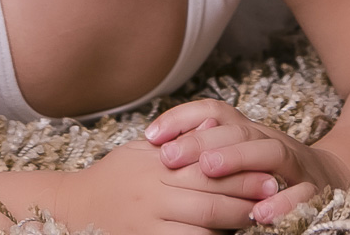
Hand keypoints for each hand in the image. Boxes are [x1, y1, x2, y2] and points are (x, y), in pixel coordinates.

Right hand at [64, 134, 278, 234]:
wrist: (73, 207)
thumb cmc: (113, 177)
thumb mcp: (138, 150)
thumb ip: (174, 140)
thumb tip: (213, 123)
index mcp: (153, 165)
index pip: (205, 166)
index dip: (240, 171)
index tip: (268, 171)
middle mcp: (152, 193)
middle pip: (210, 196)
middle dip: (246, 197)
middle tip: (275, 196)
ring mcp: (148, 222)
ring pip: (204, 226)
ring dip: (236, 225)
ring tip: (261, 221)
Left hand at [145, 100, 349, 224]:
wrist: (336, 180)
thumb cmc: (268, 173)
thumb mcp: (235, 158)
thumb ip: (204, 151)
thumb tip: (156, 148)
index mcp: (247, 130)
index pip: (213, 111)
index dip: (181, 119)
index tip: (150, 136)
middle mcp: (270, 140)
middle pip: (237, 130)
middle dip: (202, 140)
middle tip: (170, 156)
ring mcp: (297, 164)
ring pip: (270, 151)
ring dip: (238, 158)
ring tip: (208, 168)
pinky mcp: (318, 191)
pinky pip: (303, 193)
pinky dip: (283, 202)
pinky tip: (259, 213)